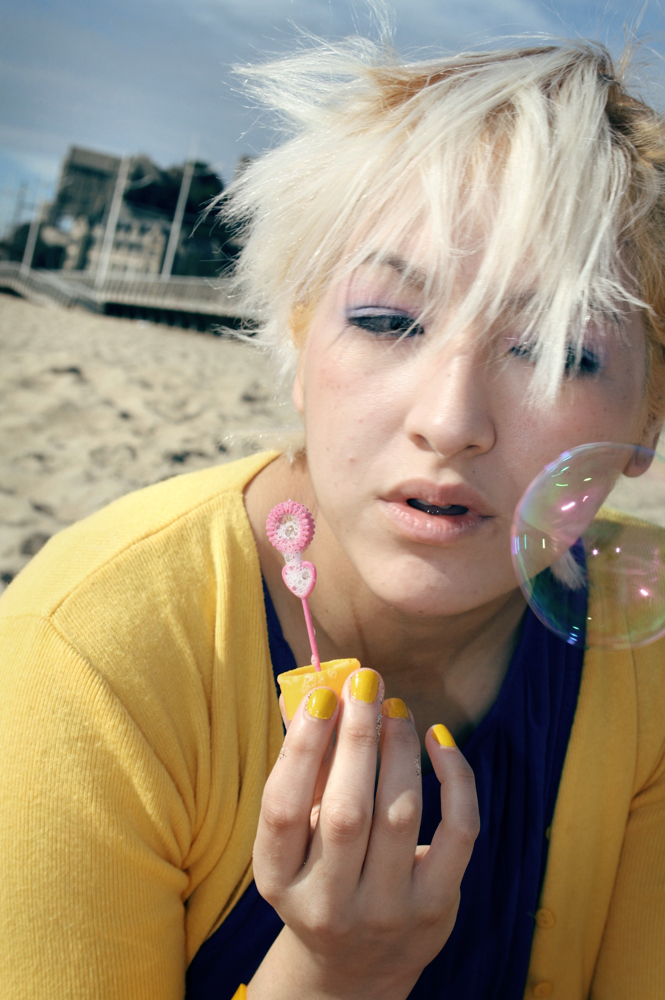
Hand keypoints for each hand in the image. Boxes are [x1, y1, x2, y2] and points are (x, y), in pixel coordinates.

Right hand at [249, 668, 479, 999]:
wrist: (354, 966)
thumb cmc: (319, 876)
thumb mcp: (295, 840)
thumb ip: (305, 774)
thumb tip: (317, 694)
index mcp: (278, 880)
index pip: (283, 809)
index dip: (302, 748)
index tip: (322, 695)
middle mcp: (328, 904)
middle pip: (346, 811)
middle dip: (358, 736)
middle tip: (367, 683)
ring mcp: (385, 911)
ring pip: (400, 814)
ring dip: (399, 747)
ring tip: (396, 708)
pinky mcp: (436, 907)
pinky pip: (458, 831)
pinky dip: (454, 777)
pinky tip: (438, 739)